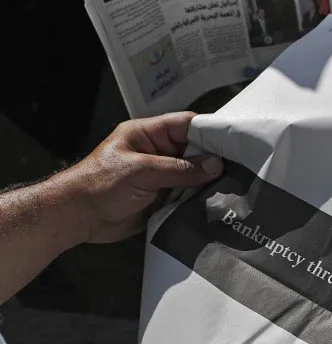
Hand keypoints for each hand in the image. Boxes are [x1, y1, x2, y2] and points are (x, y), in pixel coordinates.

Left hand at [55, 112, 222, 243]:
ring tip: (237, 186)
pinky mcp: (162, 198)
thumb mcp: (142, 171)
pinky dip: (201, 198)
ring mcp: (160, 176)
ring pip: (193, 174)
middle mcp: (157, 153)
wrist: (77, 218)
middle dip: (214, 159)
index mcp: (147, 135)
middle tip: (242, 167)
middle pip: (194, 150)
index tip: (235, 140)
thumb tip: (217, 165)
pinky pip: (187, 195)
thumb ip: (180, 168)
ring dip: (209, 181)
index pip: (185, 125)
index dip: (209, 130)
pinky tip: (219, 202)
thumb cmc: (100, 185)